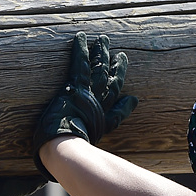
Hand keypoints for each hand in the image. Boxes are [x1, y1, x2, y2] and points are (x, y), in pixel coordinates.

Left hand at [31, 32, 136, 177]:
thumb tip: (100, 158)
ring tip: (103, 39)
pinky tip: (82, 37)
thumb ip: (91, 154)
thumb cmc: (69, 151)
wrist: (63, 146)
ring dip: (102, 53)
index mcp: (103, 121)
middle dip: (117, 68)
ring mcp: (88, 94)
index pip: (117, 108)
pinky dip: (82, 49)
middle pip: (112, 82)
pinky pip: (81, 63)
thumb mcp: (87, 150)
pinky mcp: (75, 86)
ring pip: (100, 69)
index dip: (124, 101)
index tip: (132, 96)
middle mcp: (99, 105)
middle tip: (121, 55)